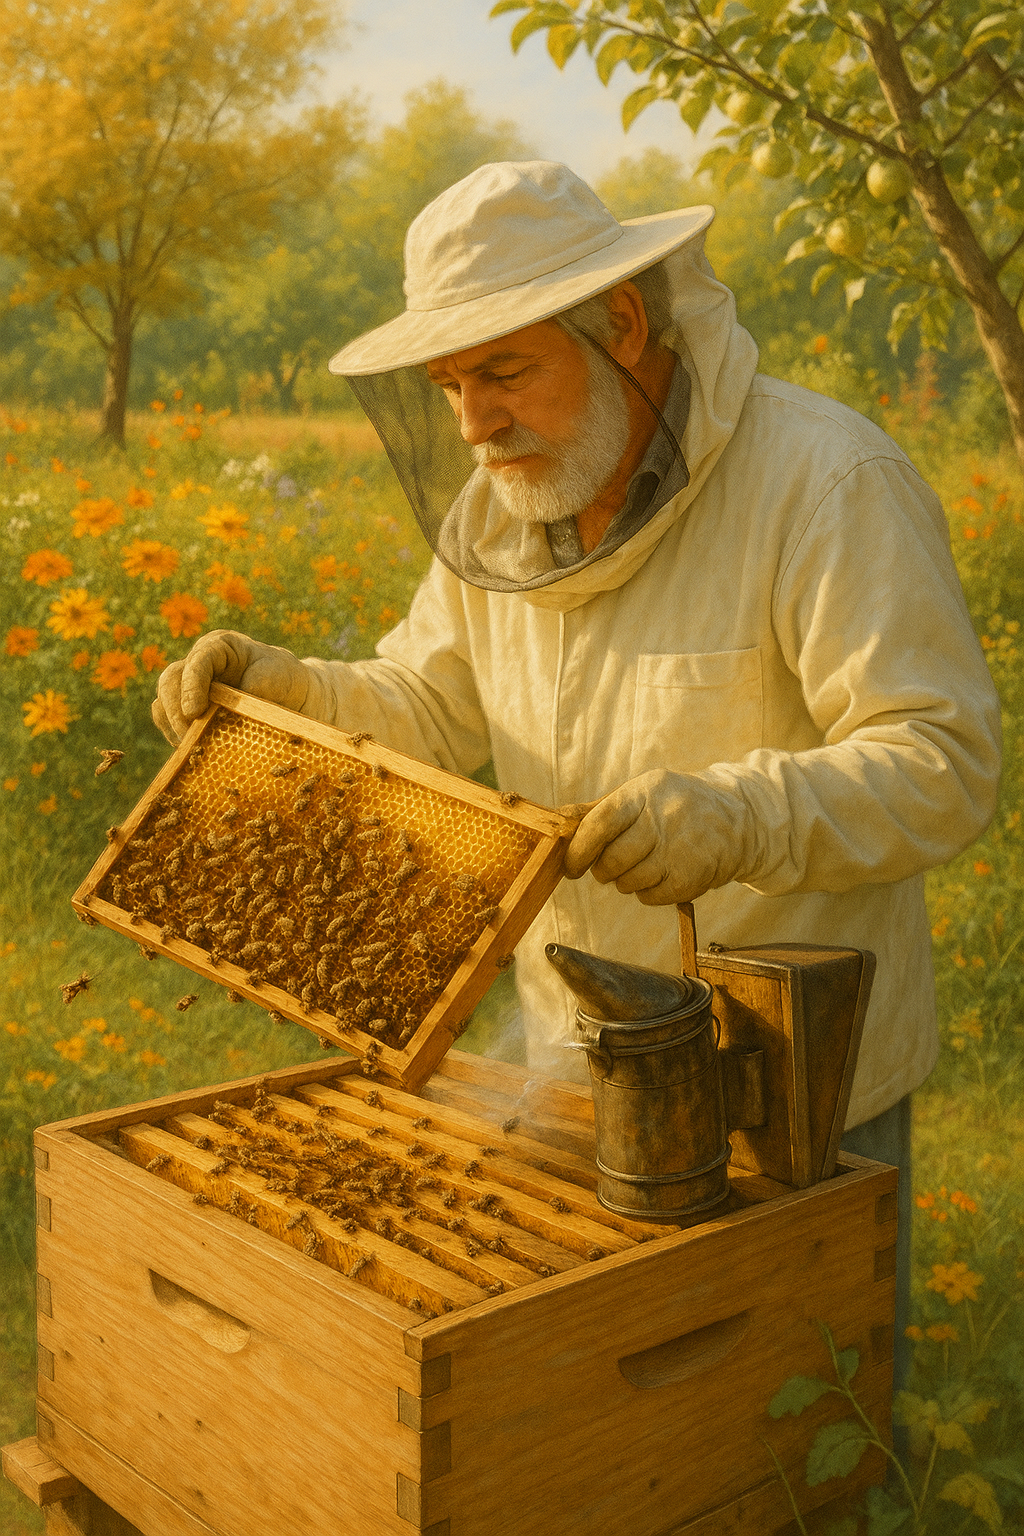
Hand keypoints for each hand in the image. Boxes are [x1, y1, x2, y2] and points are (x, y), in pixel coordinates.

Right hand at [152, 631, 309, 744]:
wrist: (289, 694)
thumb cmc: (283, 679)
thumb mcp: (278, 677)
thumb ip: (256, 686)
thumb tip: (233, 708)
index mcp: (220, 647)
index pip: (198, 660)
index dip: (192, 685)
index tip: (194, 712)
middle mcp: (198, 664)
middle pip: (171, 680)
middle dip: (176, 710)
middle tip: (188, 737)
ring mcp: (189, 686)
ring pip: (163, 701)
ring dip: (172, 726)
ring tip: (189, 748)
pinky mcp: (187, 710)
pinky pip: (167, 721)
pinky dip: (174, 736)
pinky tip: (189, 751)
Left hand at [562, 769, 751, 904]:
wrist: (738, 820)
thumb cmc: (676, 806)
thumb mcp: (641, 794)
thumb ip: (598, 809)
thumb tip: (557, 820)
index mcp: (646, 792)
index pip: (602, 822)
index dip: (580, 847)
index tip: (570, 864)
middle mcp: (664, 818)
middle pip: (612, 859)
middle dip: (602, 869)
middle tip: (607, 866)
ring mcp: (680, 850)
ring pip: (628, 882)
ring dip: (625, 881)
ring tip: (641, 866)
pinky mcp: (691, 878)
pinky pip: (649, 897)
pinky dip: (646, 892)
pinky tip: (659, 875)